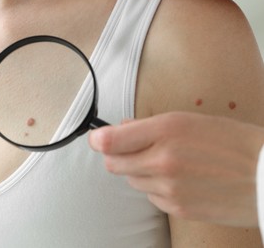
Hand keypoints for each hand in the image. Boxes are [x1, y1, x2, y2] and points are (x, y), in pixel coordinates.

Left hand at [89, 112, 263, 226]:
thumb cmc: (232, 142)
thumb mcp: (189, 120)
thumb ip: (149, 125)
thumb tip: (120, 129)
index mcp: (167, 130)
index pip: (110, 140)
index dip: (98, 139)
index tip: (96, 139)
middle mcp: (163, 159)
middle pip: (113, 163)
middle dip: (118, 156)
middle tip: (132, 149)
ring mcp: (169, 187)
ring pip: (131, 181)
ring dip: (140, 171)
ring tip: (168, 164)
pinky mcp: (177, 208)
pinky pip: (150, 196)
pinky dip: (156, 188)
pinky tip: (179, 181)